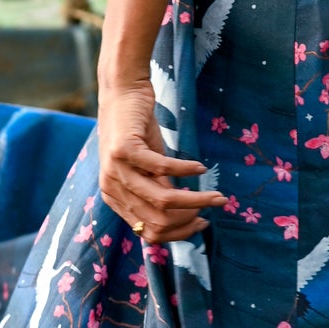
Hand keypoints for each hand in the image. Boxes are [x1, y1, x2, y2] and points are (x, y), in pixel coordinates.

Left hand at [96, 79, 226, 243]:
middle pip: (157, 220)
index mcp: (115, 199)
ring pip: (162, 200)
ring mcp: (116, 170)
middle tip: (213, 205)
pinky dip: (186, 170)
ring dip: (195, 200)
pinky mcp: (124, 149)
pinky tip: (201, 168)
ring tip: (216, 195)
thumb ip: (160, 190)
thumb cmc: (137, 132)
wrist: (122, 94)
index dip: (178, 233)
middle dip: (191, 218)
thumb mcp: (148, 168)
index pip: (148, 232)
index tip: (201, 222)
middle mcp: (112, 189)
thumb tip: (187, 215)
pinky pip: (162, 168)